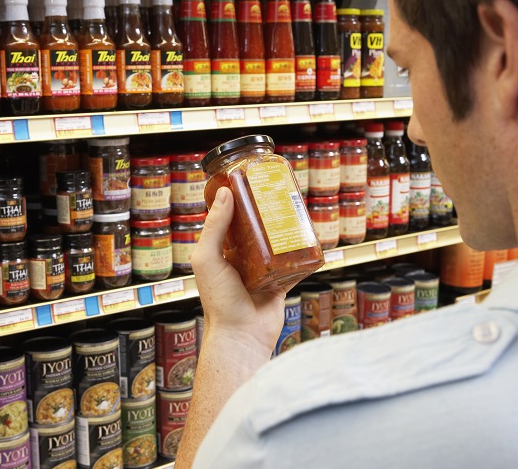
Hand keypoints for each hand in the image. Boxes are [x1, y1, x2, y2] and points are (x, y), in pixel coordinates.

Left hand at [191, 187, 285, 354]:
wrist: (241, 335)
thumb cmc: (218, 300)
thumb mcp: (208, 258)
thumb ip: (215, 227)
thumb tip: (225, 192)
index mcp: (220, 251)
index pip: (228, 219)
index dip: (237, 200)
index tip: (248, 181)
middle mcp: (240, 259)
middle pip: (255, 228)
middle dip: (265, 211)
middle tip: (277, 192)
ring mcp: (261, 271)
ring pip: (275, 243)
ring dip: (284, 229)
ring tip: (295, 210)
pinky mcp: (280, 283)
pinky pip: (293, 264)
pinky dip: (301, 253)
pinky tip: (309, 237)